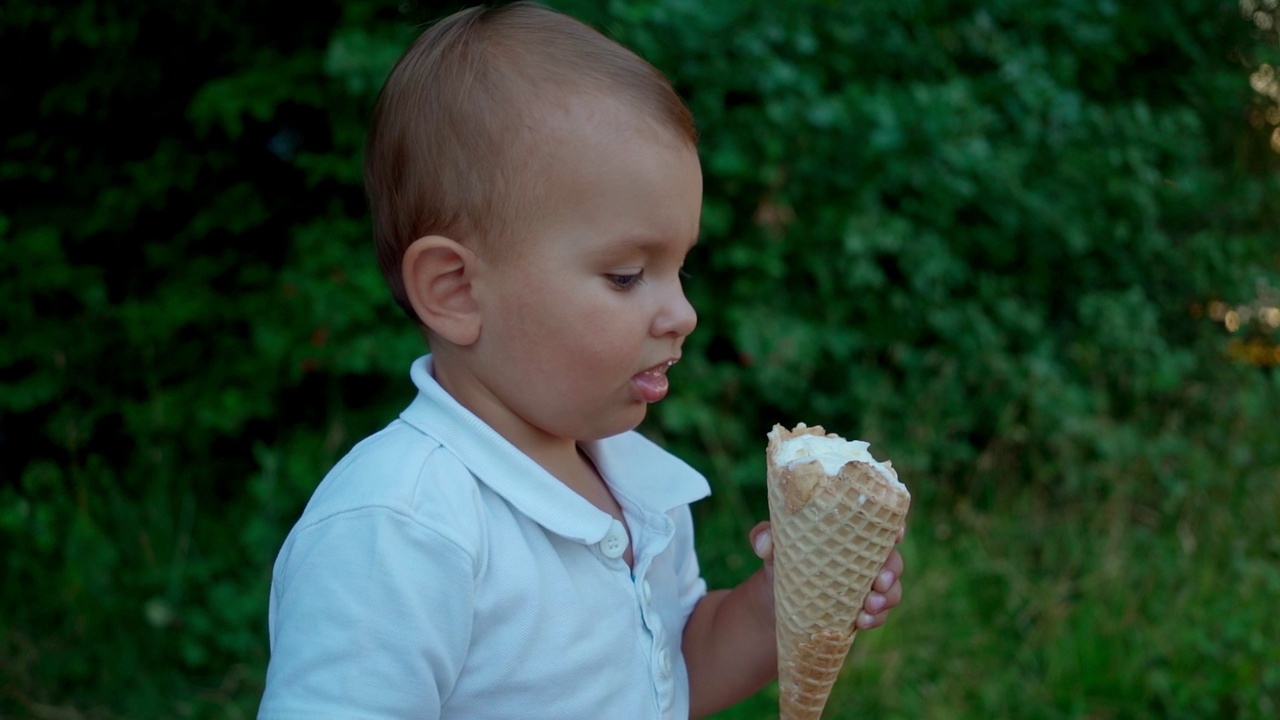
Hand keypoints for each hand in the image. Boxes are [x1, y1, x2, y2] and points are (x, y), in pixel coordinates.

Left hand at [749, 521, 905, 630]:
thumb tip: (764, 544)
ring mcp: (867, 585)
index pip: (881, 524)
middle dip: (892, 570)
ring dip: (887, 598)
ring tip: (868, 606)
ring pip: (892, 589)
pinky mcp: (863, 609)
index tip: (895, 534)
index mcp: (850, 533)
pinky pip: (880, 613)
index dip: (894, 527)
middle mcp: (865, 557)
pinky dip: (875, 618)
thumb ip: (764, 536)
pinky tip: (861, 622)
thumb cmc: (781, 560)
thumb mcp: (771, 546)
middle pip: (892, 559)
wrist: (776, 599)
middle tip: (880, 581)